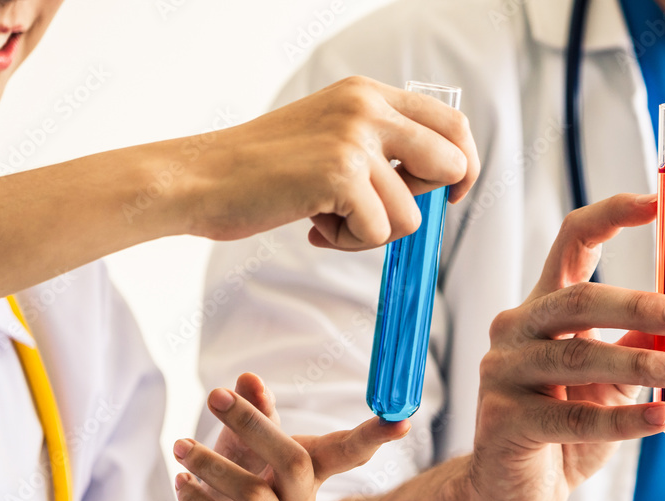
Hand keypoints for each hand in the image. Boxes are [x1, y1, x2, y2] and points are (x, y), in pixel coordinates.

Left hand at [174, 373, 409, 500]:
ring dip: (211, 464)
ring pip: (253, 495)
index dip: (374, 436)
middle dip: (254, 425)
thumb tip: (248, 378)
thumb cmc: (235, 488)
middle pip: (293, 462)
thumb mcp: (244, 447)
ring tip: (179, 445)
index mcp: (309, 472)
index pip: (348, 451)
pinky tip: (181, 482)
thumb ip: (252, 414)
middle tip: (215, 396)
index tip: (401, 419)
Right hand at [183, 75, 479, 249]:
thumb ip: (380, 147)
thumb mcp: (330, 135)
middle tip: (385, 213)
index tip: (450, 193)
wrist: (201, 178)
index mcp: (368, 94)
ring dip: (372, 231)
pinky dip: (348, 242)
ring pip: (411, 214)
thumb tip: (438, 185)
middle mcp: (367, 108)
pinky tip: (315, 225)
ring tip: (328, 217)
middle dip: (427, 202)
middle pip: (452, 163)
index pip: (452, 122)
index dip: (462, 164)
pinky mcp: (340, 175)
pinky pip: (379, 232)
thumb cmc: (262, 169)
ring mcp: (355, 140)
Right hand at [466, 194, 664, 500]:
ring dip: (642, 365)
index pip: (571, 243)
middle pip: (577, 300)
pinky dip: (624, 419)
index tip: (656, 203)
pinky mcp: (503, 420)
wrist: (515, 493)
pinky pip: (573, 418)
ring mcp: (502, 373)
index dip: (610, 216)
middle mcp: (515, 330)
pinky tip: (663, 419)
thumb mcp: (608, 382)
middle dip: (638, 305)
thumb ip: (633, 347)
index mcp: (541, 308)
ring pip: (579, 358)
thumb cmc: (565, 430)